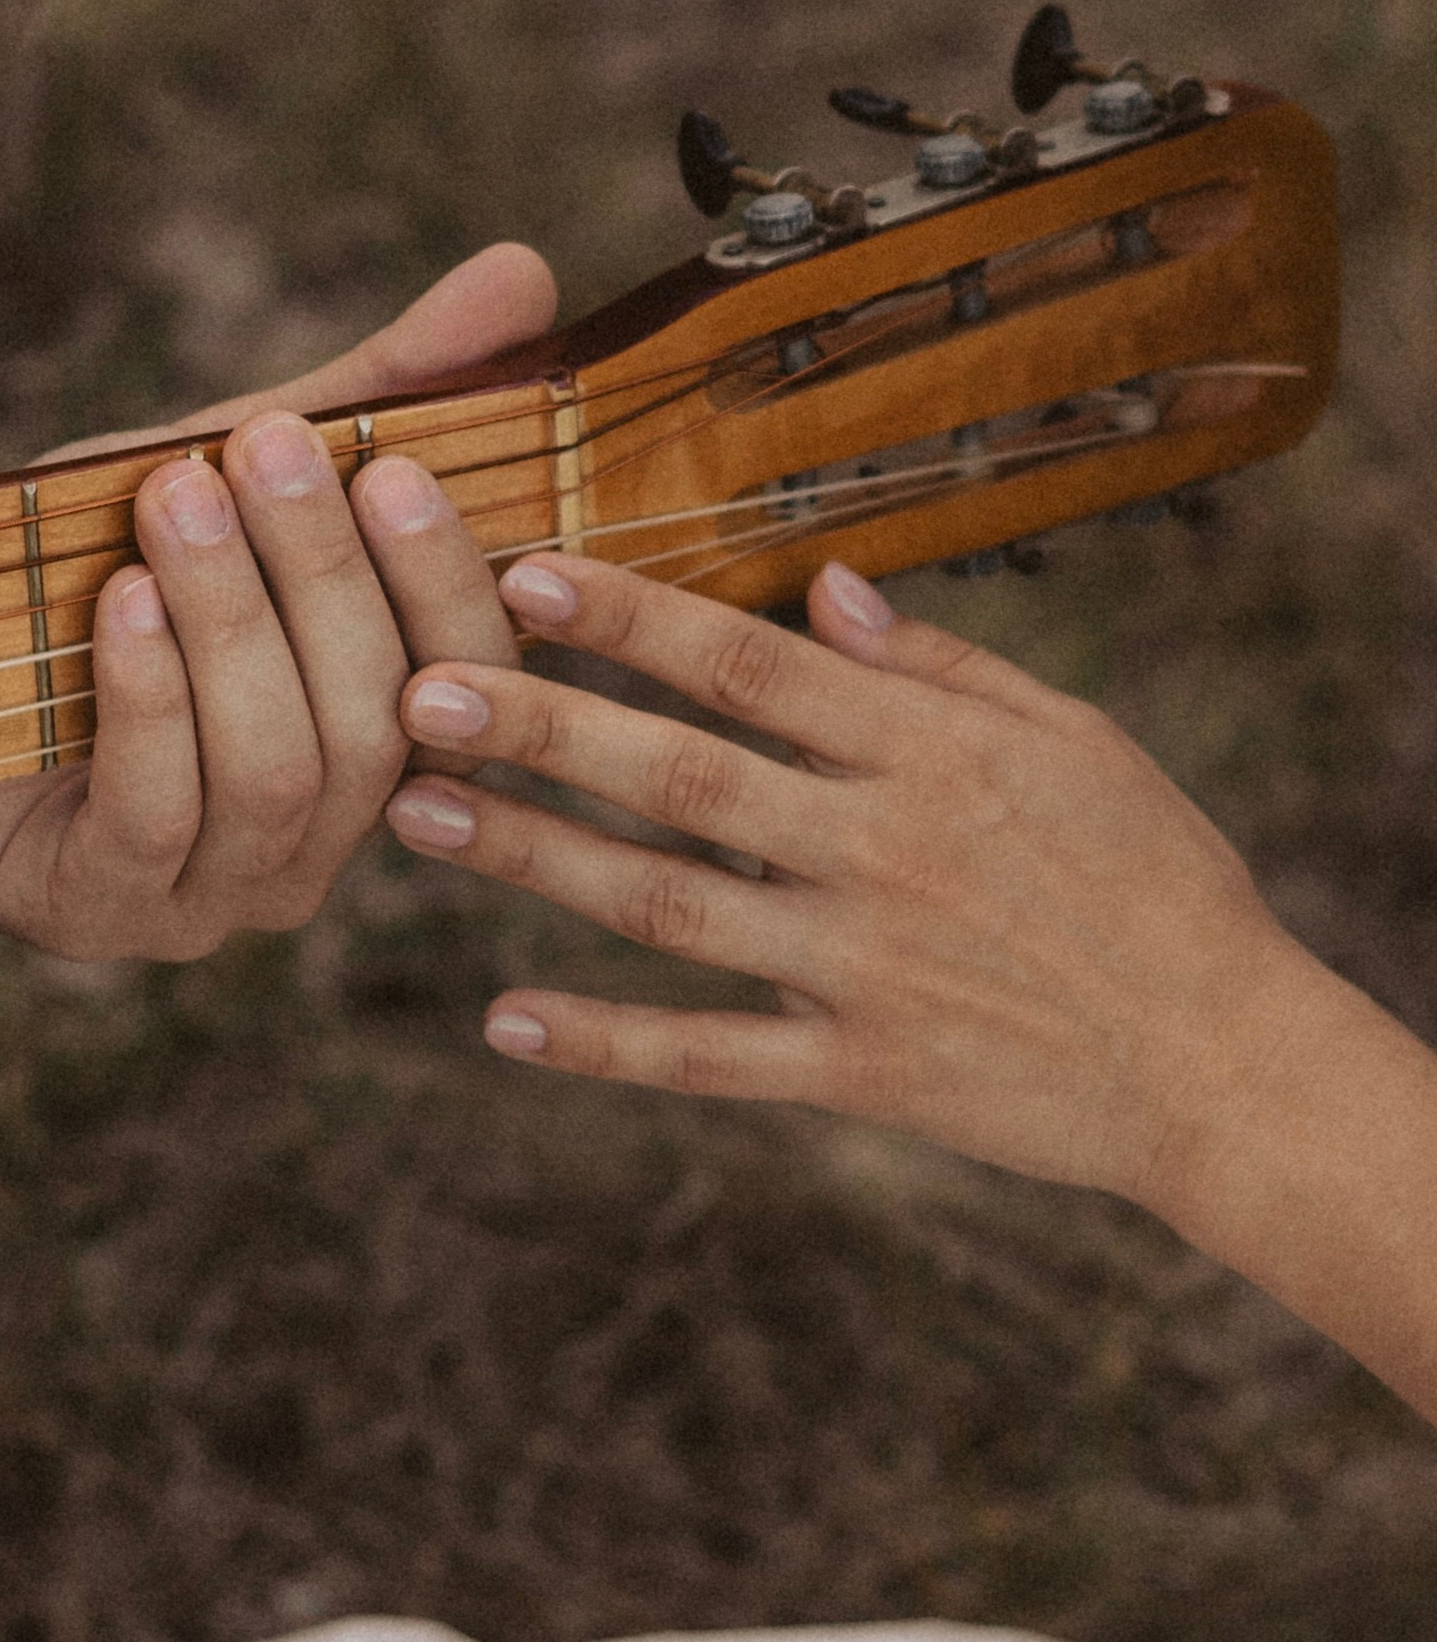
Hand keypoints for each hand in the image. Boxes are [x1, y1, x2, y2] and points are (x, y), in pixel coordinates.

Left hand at [0, 245, 554, 958]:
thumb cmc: (81, 556)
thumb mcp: (232, 466)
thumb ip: (376, 390)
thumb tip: (524, 270)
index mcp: (375, 750)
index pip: (475, 685)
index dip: (444, 581)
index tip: (391, 463)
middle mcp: (314, 846)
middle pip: (377, 727)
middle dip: (321, 578)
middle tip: (266, 450)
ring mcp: (209, 898)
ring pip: (278, 775)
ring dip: (231, 622)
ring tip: (176, 497)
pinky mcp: (96, 912)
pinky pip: (154, 815)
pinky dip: (148, 698)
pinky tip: (119, 601)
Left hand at [382, 550, 1327, 1226]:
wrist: (1224, 1061)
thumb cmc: (1154, 877)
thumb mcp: (1073, 738)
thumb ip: (938, 667)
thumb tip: (823, 588)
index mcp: (930, 752)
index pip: (752, 667)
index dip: (633, 620)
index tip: (525, 572)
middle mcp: (881, 849)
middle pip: (681, 777)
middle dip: (543, 728)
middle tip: (417, 688)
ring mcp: (861, 966)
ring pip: (665, 906)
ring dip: (536, 859)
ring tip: (416, 819)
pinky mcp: (857, 1070)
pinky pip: (708, 1058)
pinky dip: (605, 1044)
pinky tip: (503, 1019)